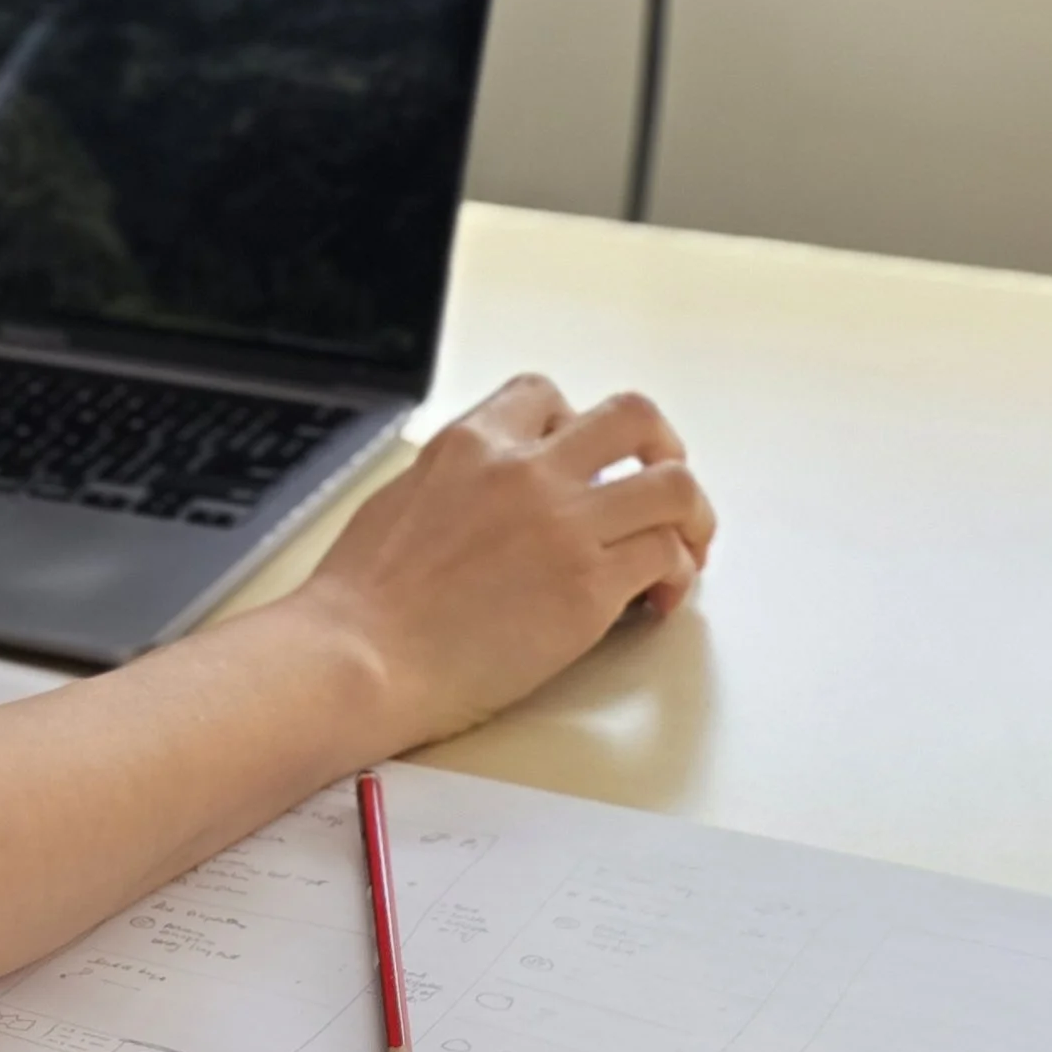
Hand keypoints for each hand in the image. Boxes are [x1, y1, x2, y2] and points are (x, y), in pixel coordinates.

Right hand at [292, 376, 715, 757]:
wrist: (361, 655)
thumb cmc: (365, 599)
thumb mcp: (402, 499)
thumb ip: (456, 482)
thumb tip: (483, 498)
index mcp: (470, 443)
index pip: (547, 396)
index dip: (577, 425)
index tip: (585, 462)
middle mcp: (525, 470)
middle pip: (631, 417)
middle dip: (661, 446)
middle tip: (662, 481)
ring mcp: (564, 525)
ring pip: (673, 485)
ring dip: (689, 514)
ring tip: (684, 545)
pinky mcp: (589, 588)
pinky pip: (665, 558)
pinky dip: (676, 576)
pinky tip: (657, 599)